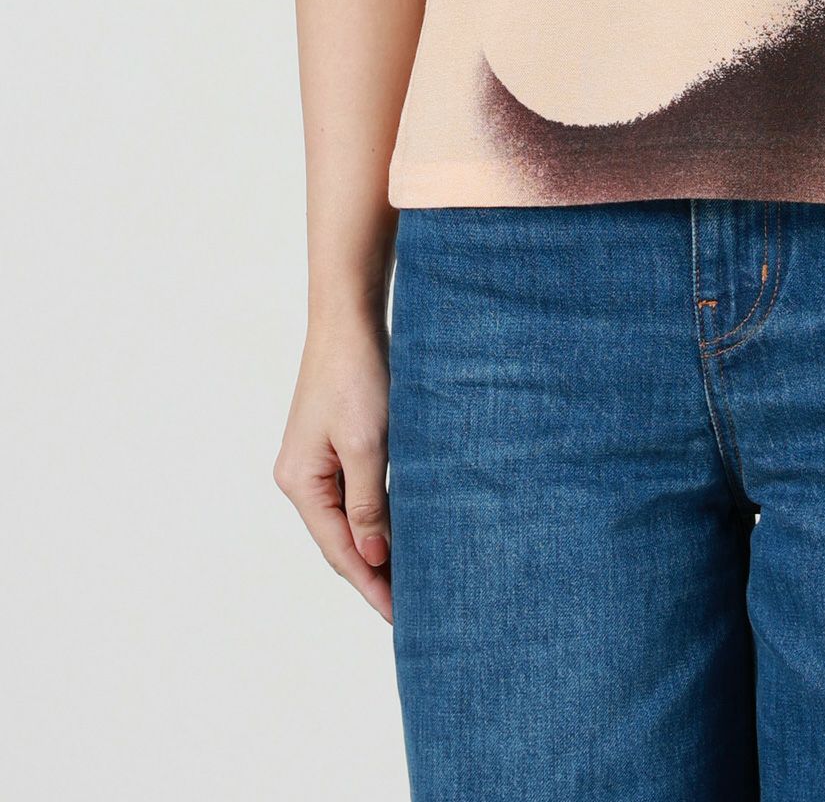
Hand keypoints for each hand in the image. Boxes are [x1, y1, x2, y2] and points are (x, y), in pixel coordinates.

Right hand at [274, 314, 392, 622]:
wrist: (350, 319)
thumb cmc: (357, 376)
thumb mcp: (367, 445)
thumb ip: (369, 503)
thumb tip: (373, 558)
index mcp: (300, 483)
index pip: (340, 551)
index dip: (371, 586)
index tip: (401, 617)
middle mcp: (302, 478)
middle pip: (341, 541)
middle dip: (373, 574)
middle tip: (412, 610)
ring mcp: (317, 462)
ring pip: (351, 519)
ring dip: (378, 547)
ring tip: (411, 581)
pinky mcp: (337, 444)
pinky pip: (357, 494)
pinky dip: (379, 516)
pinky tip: (402, 530)